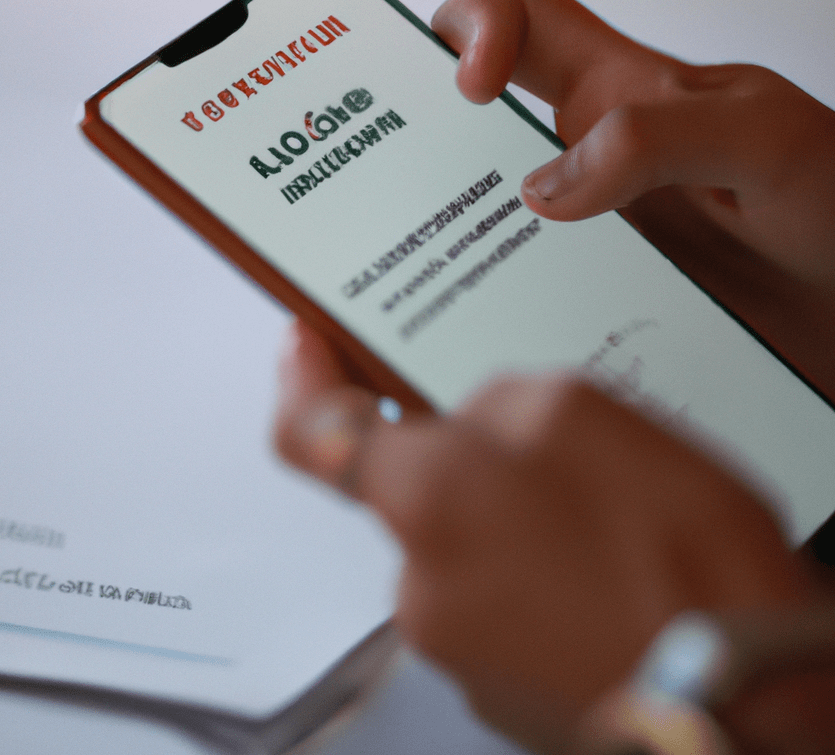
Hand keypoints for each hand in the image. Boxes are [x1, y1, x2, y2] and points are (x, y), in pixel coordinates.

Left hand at [274, 323, 817, 749]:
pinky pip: (495, 596)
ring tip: (604, 512)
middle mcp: (421, 583)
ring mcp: (458, 646)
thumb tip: (472, 424)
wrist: (750, 704)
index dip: (303, 381)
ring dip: (510, 514)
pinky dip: (533, 569)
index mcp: (428, 500)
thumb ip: (495, 405)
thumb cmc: (682, 565)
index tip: (308, 348)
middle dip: (463, 456)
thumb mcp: (584, 414)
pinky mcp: (499, 686)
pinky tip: (605, 564)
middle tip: (546, 444)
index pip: (310, 433)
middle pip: (410, 488)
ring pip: (461, 542)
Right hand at [433, 0, 834, 398]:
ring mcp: (576, 227)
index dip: (473, 25)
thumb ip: (656, 138)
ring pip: (468, 209)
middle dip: (409, 131)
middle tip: (382, 186)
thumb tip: (538, 190)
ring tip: (407, 274)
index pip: (517, 12)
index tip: (472, 91)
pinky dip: (475, 298)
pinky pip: (506, 285)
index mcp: (618, 88)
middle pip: (461, 117)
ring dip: (433, 230)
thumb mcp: (765, 142)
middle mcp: (581, 153)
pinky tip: (473, 334)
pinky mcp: (581, 293)